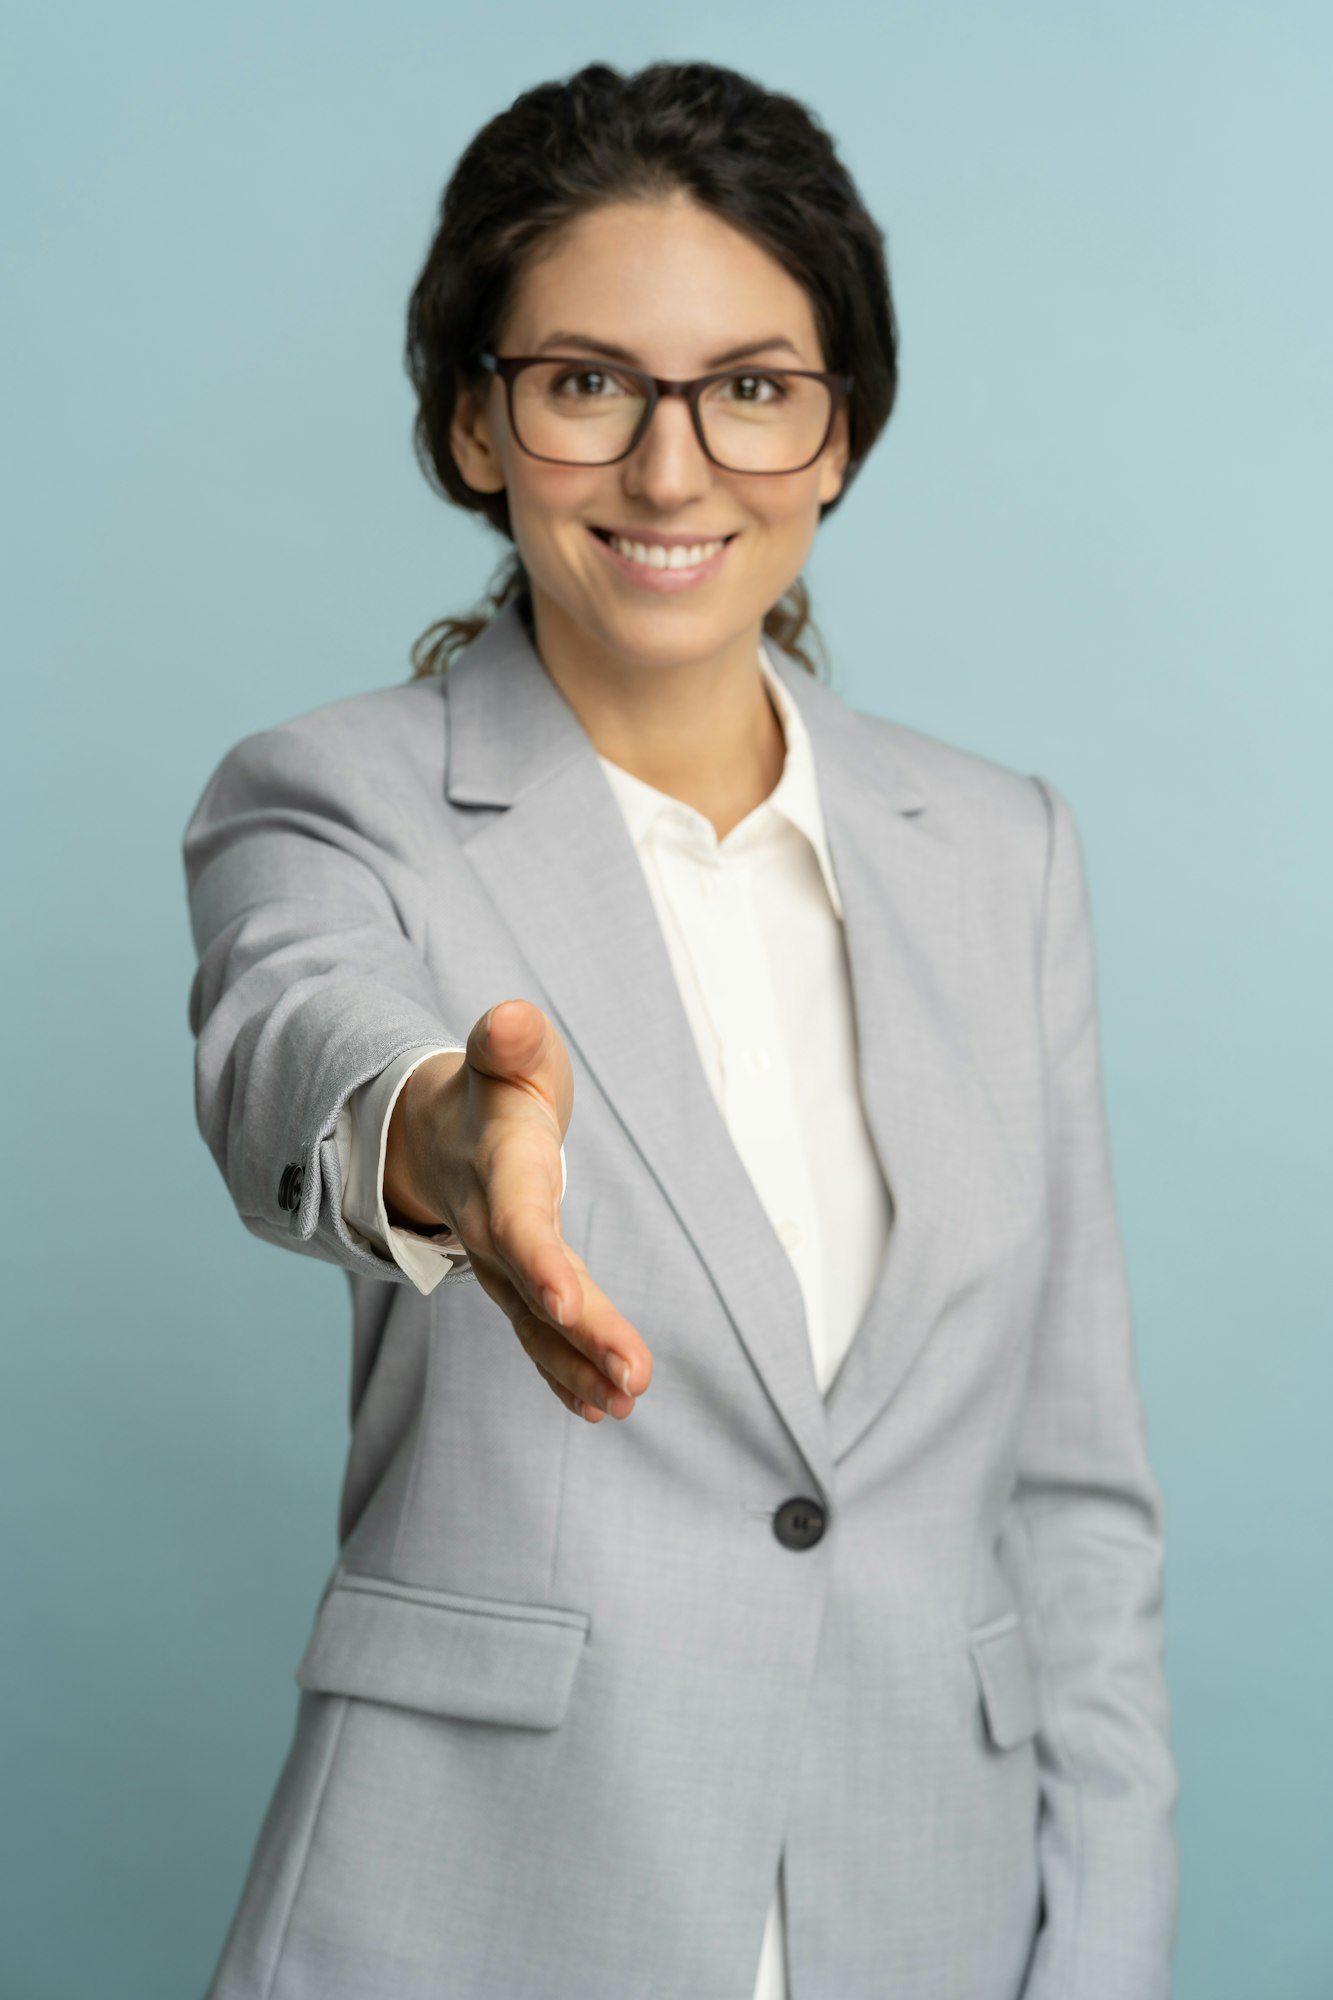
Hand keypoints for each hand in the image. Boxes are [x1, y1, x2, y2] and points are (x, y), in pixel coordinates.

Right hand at [386, 998, 652, 1423]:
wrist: (437, 1130)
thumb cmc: (495, 1087)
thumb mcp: (507, 1051)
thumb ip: (509, 1039)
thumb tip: (507, 1022)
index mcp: (499, 1170)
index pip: (518, 1223)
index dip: (540, 1262)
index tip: (568, 1303)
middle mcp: (493, 1228)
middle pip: (536, 1290)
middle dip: (581, 1337)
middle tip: (630, 1380)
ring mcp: (500, 1265)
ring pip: (538, 1324)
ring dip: (579, 1368)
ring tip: (625, 1404)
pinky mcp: (515, 1285)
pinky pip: (538, 1337)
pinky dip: (565, 1373)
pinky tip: (601, 1407)